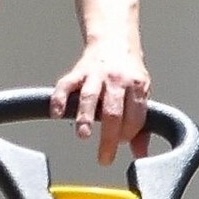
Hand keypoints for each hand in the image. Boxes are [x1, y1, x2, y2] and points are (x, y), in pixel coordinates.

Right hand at [50, 40, 150, 166]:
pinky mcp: (77, 72)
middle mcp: (117, 80)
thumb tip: (142, 155)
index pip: (135, 116)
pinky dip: (59, 99)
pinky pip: (66, 85)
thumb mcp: (140, 94)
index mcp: (136, 86)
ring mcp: (95, 75)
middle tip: (104, 158)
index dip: (129, 133)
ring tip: (83, 136)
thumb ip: (141, 125)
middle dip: (109, 137)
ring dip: (85, 117)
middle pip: (113, 112)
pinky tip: (57, 114)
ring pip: (90, 97)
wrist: (114, 40)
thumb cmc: (128, 73)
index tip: (120, 143)